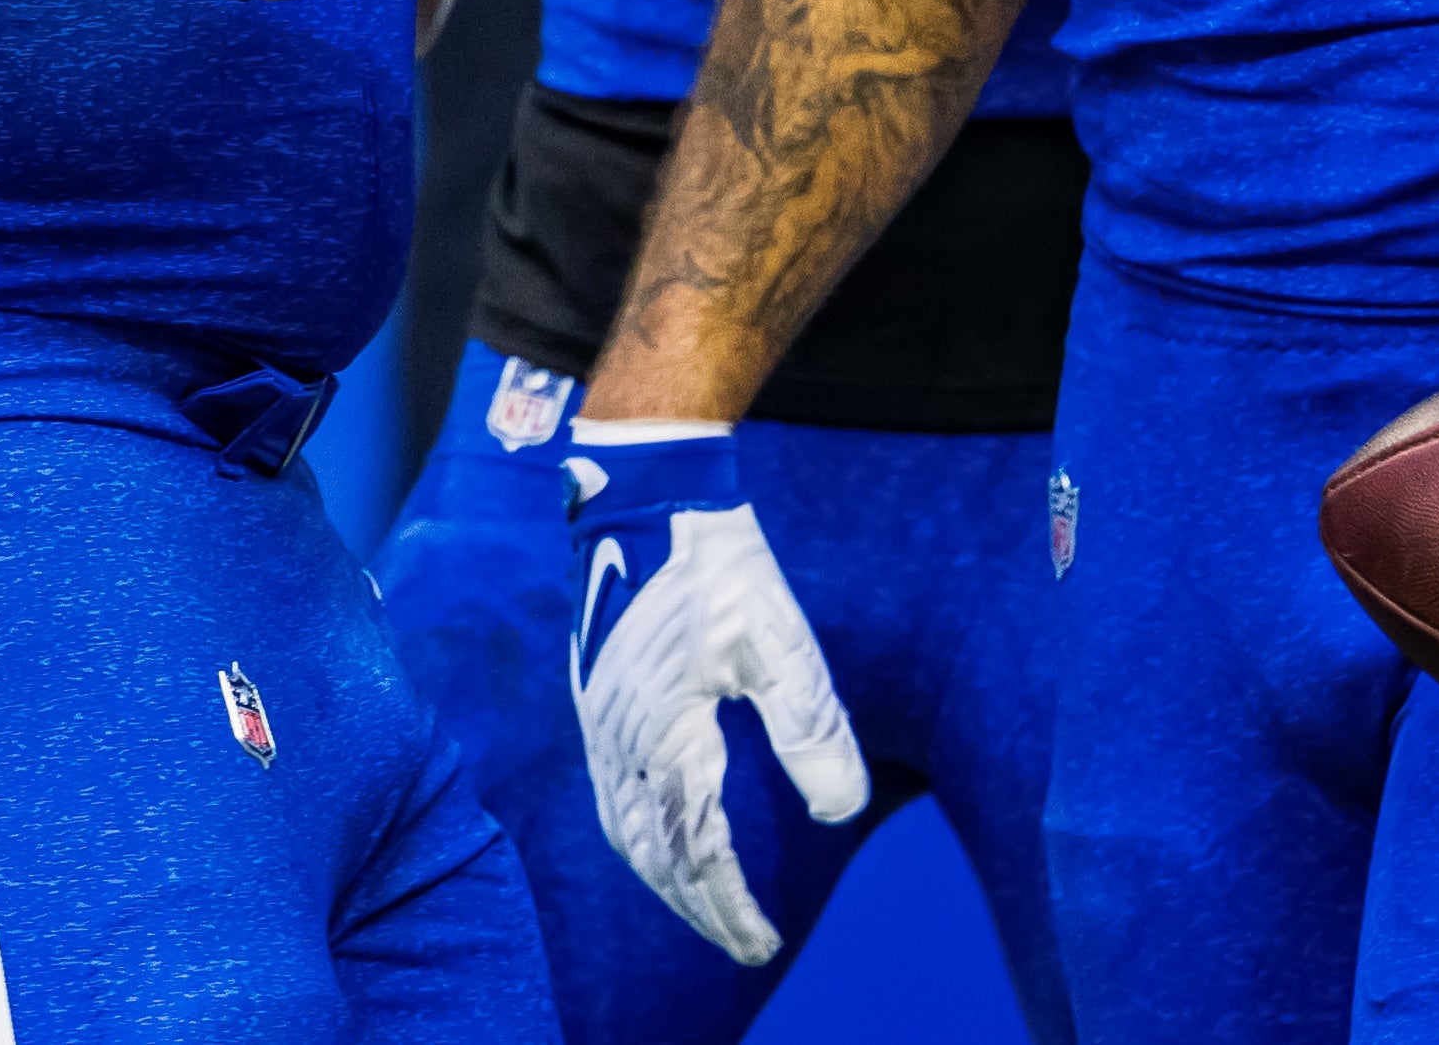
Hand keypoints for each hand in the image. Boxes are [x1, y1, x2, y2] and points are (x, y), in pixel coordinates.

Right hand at [565, 426, 864, 963]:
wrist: (645, 494)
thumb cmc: (716, 566)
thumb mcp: (780, 643)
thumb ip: (810, 732)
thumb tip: (841, 812)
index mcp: (665, 735)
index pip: (695, 851)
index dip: (728, 906)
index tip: (763, 943)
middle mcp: (621, 741)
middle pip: (653, 854)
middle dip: (697, 905)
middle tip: (743, 941)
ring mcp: (600, 721)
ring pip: (625, 829)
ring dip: (665, 877)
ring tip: (706, 904)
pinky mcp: (596, 700)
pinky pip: (611, 794)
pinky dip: (640, 836)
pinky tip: (665, 834)